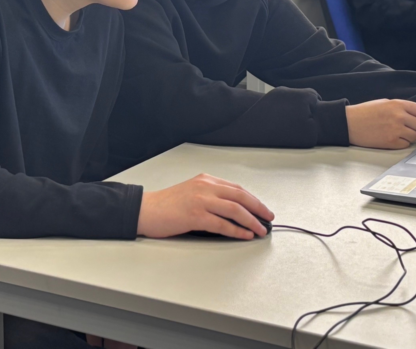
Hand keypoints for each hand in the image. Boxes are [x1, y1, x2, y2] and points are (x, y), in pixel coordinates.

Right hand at [137, 174, 272, 239]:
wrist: (146, 209)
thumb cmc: (167, 204)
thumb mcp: (192, 192)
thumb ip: (210, 196)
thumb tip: (233, 210)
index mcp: (205, 180)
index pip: (236, 188)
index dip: (253, 199)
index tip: (262, 208)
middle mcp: (205, 187)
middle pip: (240, 196)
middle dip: (258, 208)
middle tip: (269, 217)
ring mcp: (201, 200)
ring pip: (235, 210)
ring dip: (252, 221)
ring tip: (261, 230)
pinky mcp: (196, 216)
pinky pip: (223, 224)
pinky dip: (237, 230)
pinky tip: (245, 235)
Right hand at [346, 99, 415, 148]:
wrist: (349, 123)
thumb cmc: (364, 112)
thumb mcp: (384, 102)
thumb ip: (400, 107)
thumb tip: (415, 115)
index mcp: (398, 104)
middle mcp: (399, 117)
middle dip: (415, 127)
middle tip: (406, 127)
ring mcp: (396, 130)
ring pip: (414, 136)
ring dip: (408, 135)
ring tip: (397, 132)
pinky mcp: (391, 142)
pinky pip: (406, 144)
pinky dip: (401, 142)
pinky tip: (392, 138)